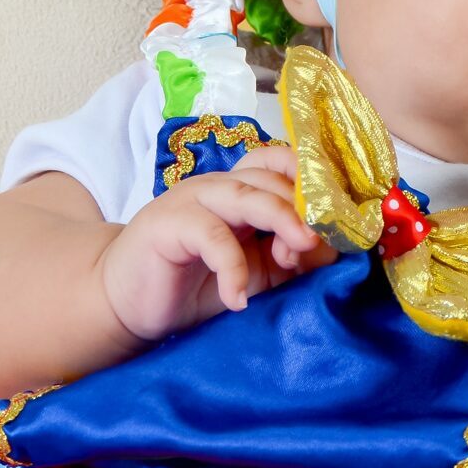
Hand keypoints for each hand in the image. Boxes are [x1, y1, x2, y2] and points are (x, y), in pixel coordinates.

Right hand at [97, 144, 338, 343]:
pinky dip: (232, 269)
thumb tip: (332, 249)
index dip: (315, 184)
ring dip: (280, 221)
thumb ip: (290, 259)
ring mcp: (192, 200)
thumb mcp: (255, 273)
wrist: (127, 303)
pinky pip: (211, 237)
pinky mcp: (168, 224)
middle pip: (273, 178)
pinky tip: (238, 297)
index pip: (285, 164)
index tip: (340, 216)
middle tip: (318, 244)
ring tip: (296, 254)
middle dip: (303, 209)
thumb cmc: (193, 284)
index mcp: (242, 189)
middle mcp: (219, 186)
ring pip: (247, 195)